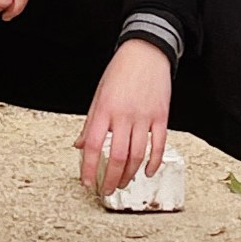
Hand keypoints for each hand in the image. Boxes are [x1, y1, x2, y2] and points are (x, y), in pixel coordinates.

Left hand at [77, 39, 172, 197]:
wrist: (146, 51)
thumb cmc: (120, 71)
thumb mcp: (99, 94)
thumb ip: (90, 122)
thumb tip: (79, 144)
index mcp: (104, 109)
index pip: (92, 146)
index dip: (88, 168)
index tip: (86, 182)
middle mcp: (123, 115)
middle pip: (116, 156)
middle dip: (110, 179)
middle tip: (107, 190)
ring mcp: (144, 116)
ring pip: (137, 155)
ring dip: (129, 174)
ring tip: (123, 183)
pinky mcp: (161, 116)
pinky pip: (158, 145)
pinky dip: (154, 162)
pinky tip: (148, 172)